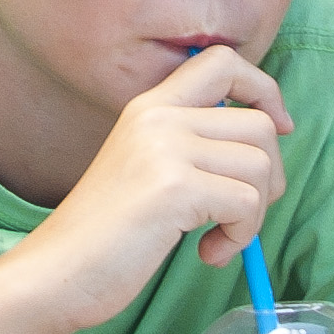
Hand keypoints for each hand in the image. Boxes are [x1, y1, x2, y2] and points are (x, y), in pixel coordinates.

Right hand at [5, 46, 289, 333]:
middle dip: (268, 178)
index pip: (222, 60)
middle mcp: (157, 116)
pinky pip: (247, 203)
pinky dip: (241, 237)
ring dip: (254, 215)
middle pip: (258, 124)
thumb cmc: (106, 236)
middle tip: (239, 215)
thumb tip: (265, 146)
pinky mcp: (173, 188)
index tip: (278, 128)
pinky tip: (208, 254)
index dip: (263, 90)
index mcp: (149, 106)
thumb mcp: (144, 169)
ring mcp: (164, 149)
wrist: (56, 273)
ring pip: (260, 165)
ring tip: (219, 239)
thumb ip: (190, 146)